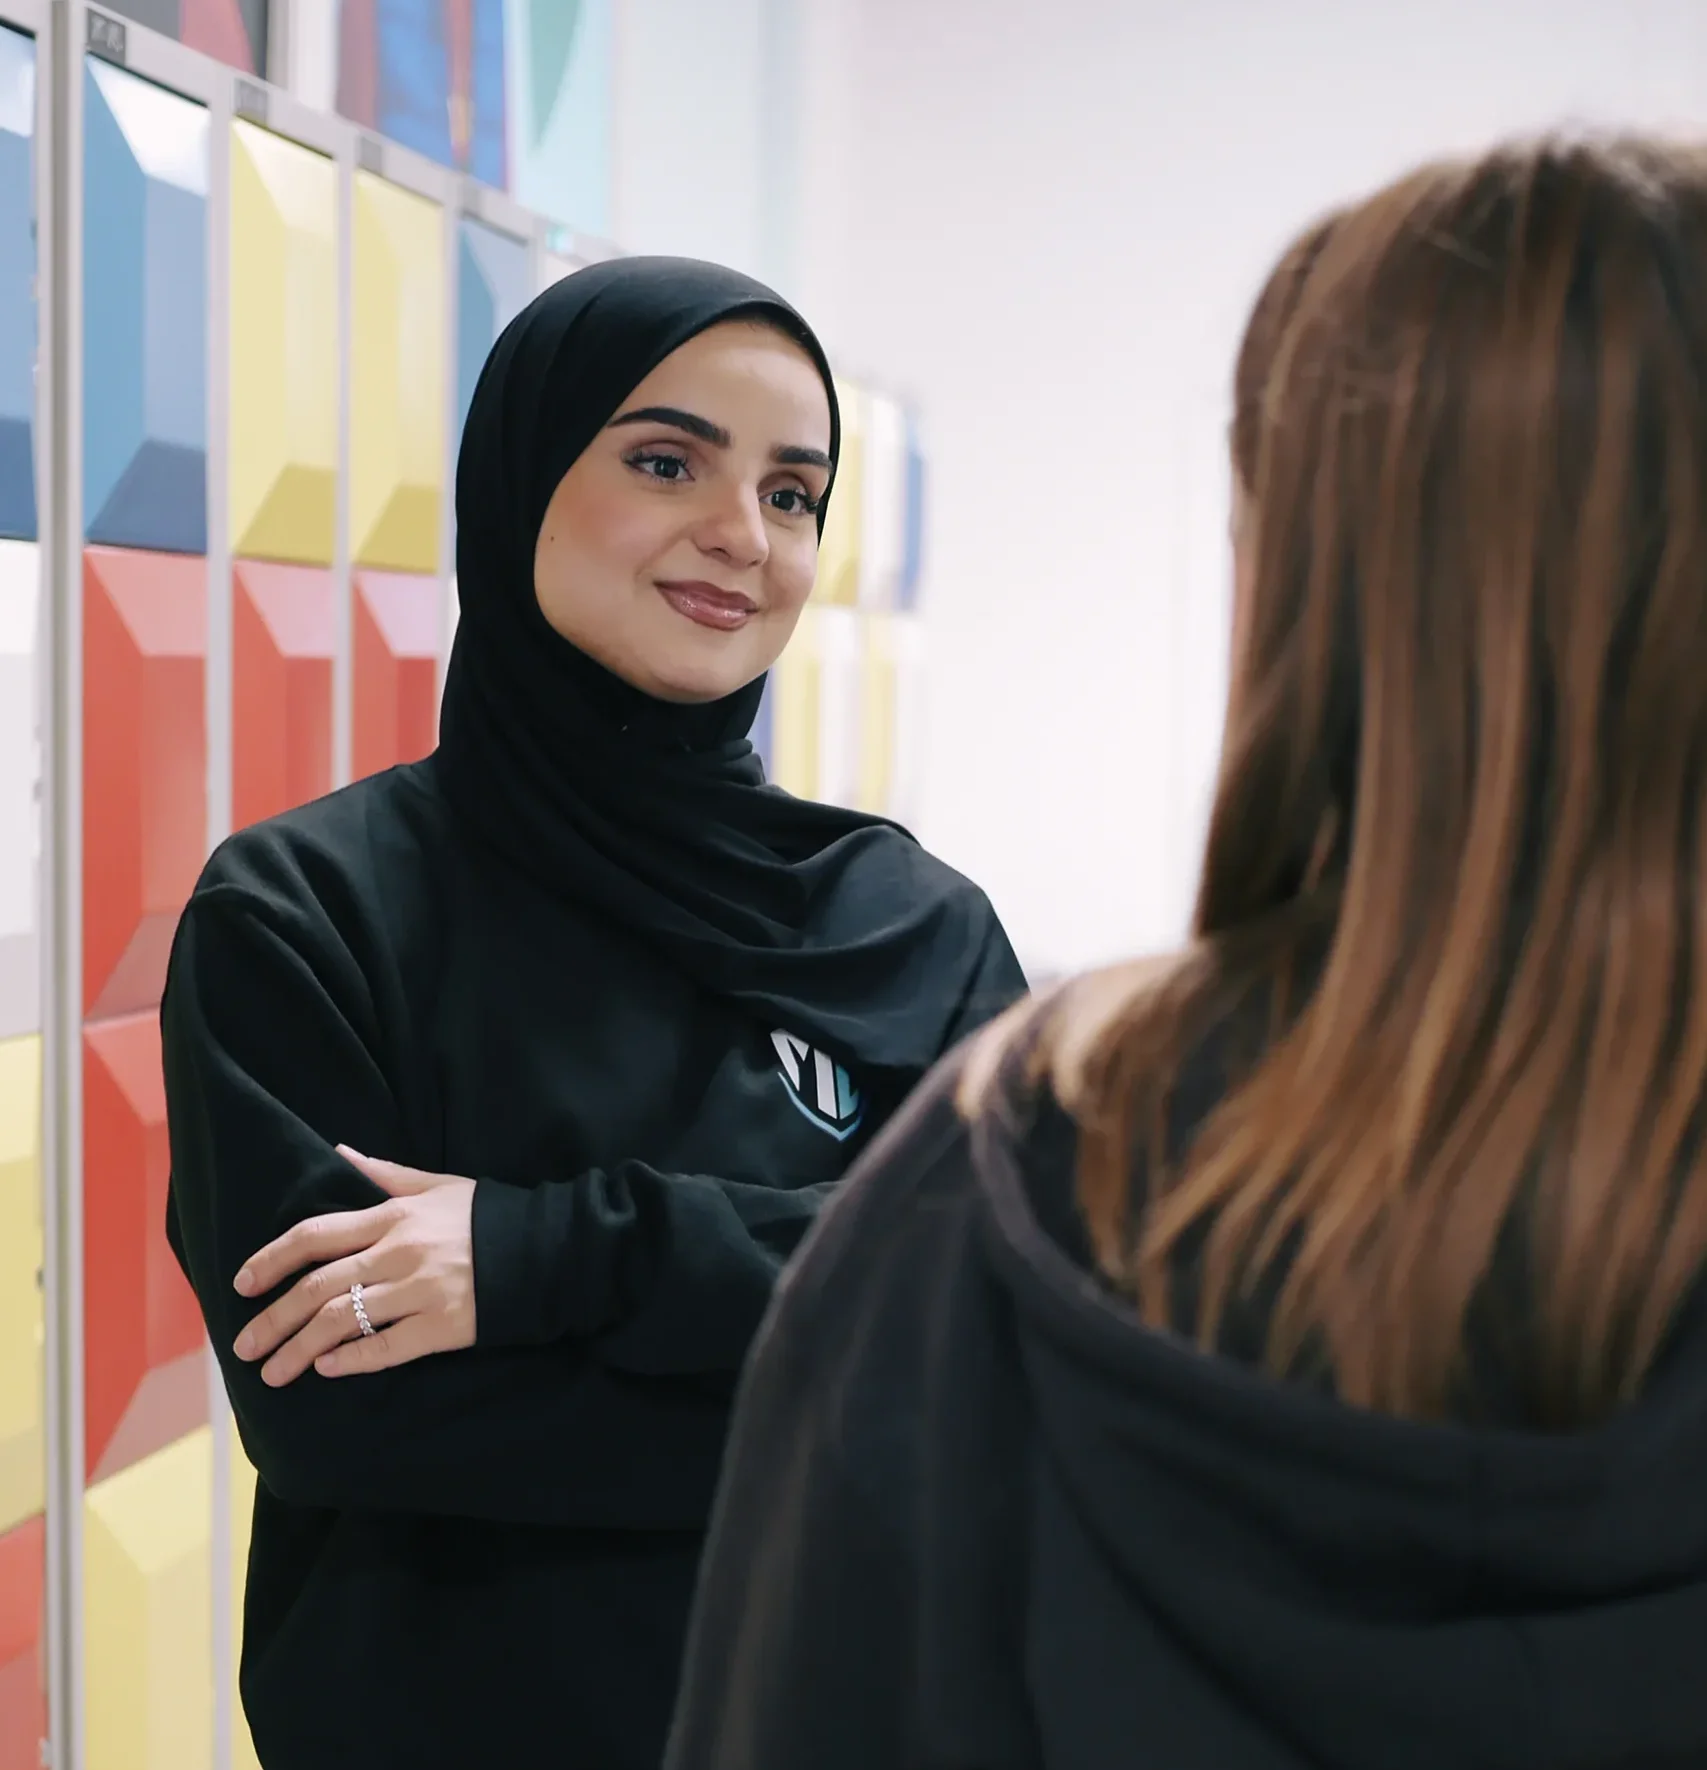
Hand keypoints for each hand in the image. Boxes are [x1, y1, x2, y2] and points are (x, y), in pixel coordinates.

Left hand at [232, 1148, 477, 1385]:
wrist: (550, 1249)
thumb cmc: (491, 1217)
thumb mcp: (439, 1185)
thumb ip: (386, 1175)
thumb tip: (340, 1152)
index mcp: (394, 1217)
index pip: (316, 1235)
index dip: (272, 1259)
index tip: (242, 1283)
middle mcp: (399, 1252)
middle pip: (317, 1286)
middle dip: (273, 1319)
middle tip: (243, 1347)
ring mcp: (419, 1291)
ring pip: (340, 1321)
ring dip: (298, 1350)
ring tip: (273, 1373)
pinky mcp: (442, 1327)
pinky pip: (384, 1347)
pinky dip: (350, 1361)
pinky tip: (327, 1370)